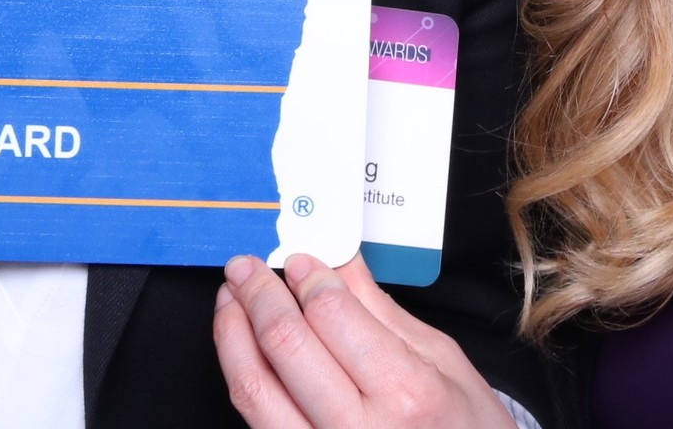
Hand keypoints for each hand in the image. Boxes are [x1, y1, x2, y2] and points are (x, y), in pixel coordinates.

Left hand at [213, 249, 514, 428]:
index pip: (333, 315)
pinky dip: (241, 376)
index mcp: (406, 392)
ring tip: (230, 300)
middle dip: (259, 294)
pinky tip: (241, 348)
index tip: (297, 259)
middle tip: (247, 267)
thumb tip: (339, 261)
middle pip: (286, 345)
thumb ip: (380, 310)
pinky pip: (256, 419)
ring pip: (254, 388)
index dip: (306, 276)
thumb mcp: (442, 360)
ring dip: (233, 334)